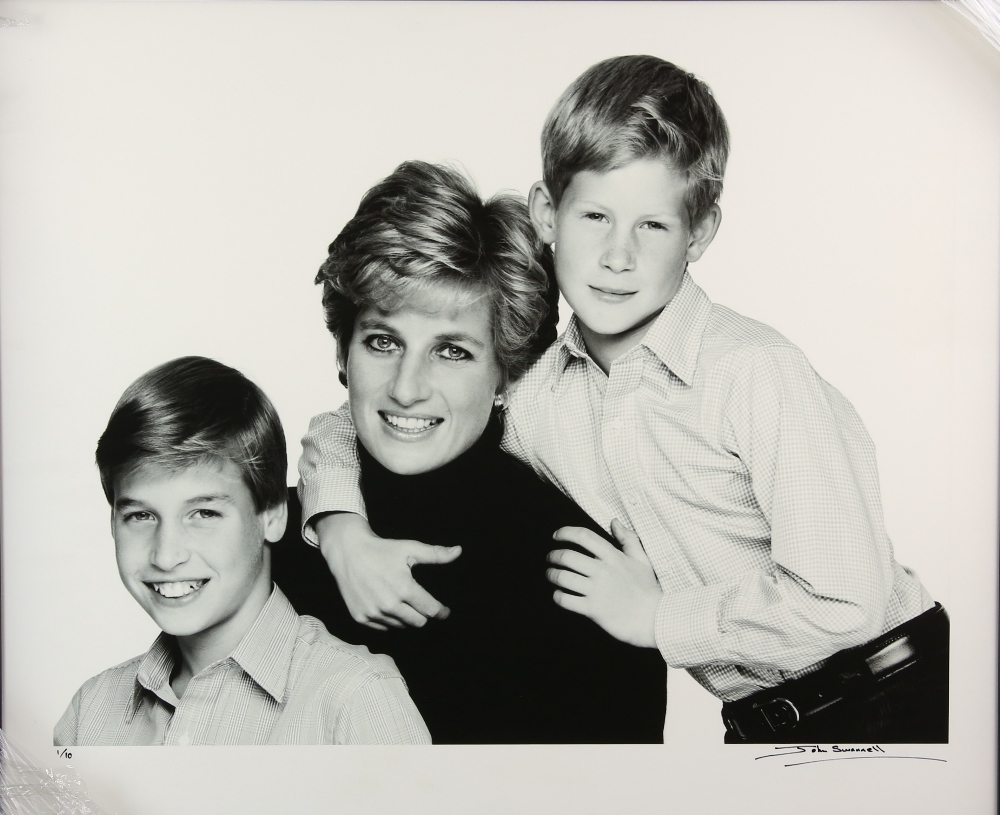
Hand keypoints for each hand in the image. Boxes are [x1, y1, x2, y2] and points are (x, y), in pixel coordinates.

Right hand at [315, 513, 460, 629]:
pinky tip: (385, 603)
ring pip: (400, 625)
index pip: (431, 610)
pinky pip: (383, 627)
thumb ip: (436, 554)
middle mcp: (389, 605)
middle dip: (422, 613)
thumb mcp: (410, 548)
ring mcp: (373, 613)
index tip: (445, 612)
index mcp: (404, 589)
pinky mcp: (360, 617)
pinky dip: (388, 619)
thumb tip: (459, 551)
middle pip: (418, 622)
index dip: (441, 612)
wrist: (348, 551)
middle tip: (419, 602)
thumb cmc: (382, 549)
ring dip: (404, 616)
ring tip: (399, 599)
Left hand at [546, 519, 660, 647]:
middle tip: (550, 558)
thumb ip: (628, 539)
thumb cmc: (647, 589)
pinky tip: (558, 594)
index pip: (584, 536)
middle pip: (567, 556)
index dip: (566, 532)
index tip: (556, 536)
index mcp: (613, 557)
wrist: (654, 619)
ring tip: (550, 574)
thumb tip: (615, 522)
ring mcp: (596, 590)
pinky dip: (557, 596)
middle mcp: (602, 571)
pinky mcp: (592, 609)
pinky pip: (565, 600)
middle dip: (553, 556)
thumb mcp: (642, 560)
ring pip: (563, 577)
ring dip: (552, 574)